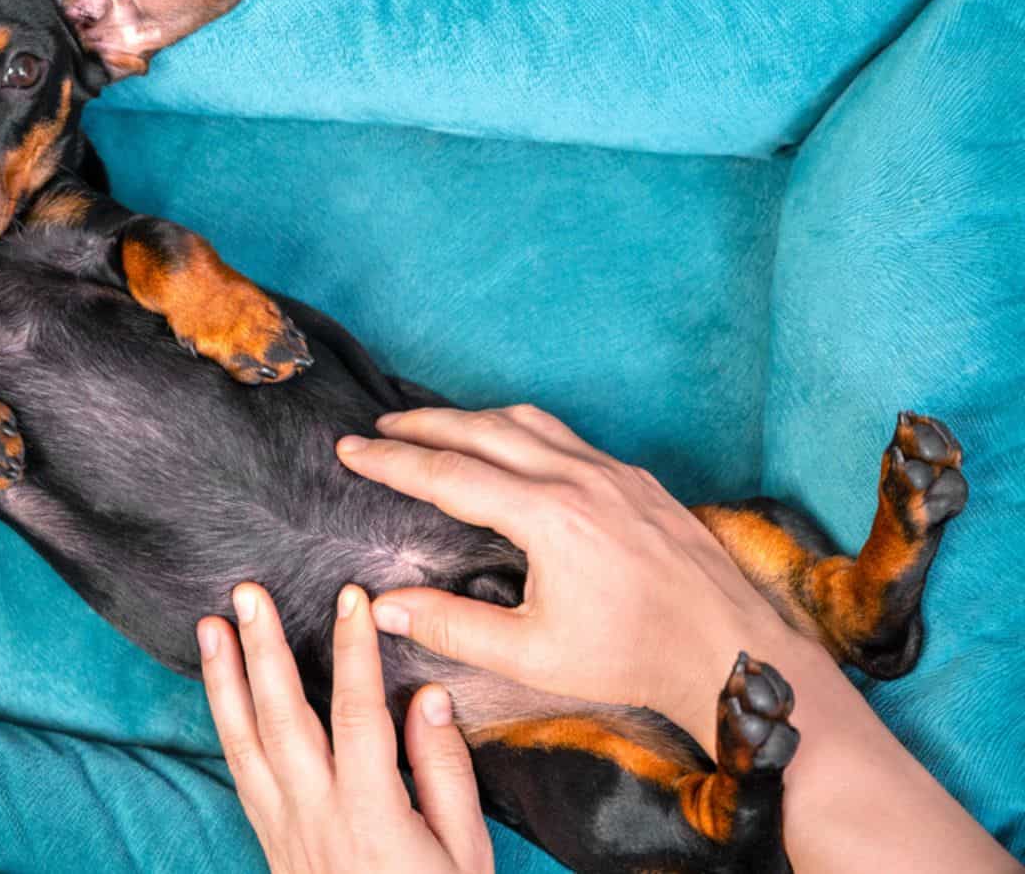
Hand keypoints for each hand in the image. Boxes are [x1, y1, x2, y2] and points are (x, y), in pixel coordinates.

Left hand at [197, 582, 493, 873]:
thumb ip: (445, 772)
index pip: (356, 713)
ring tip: (210, 626)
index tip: (351, 598)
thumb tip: (429, 698)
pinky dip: (226, 723)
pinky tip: (222, 692)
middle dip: (262, 648)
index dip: (352, 651)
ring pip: (244, 741)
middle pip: (281, 716)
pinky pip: (240, 771)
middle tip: (247, 592)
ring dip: (225, 679)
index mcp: (371, 812)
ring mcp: (284, 827)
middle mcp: (316, 813)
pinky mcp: (270, 838)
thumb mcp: (465, 853)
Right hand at [336, 404, 807, 754]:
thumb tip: (383, 607)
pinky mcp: (635, 479)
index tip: (349, 450)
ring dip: (471, 419)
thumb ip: (451, 626)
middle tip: (377, 427)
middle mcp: (578, 478)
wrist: (728, 650)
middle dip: (422, 425)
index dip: (391, 460)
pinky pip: (563, 435)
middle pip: (482, 430)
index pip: (448, 474)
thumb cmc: (631, 658)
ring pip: (526, 422)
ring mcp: (611, 472)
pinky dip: (517, 430)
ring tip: (432, 427)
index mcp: (548, 516)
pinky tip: (506, 446)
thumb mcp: (531, 655)